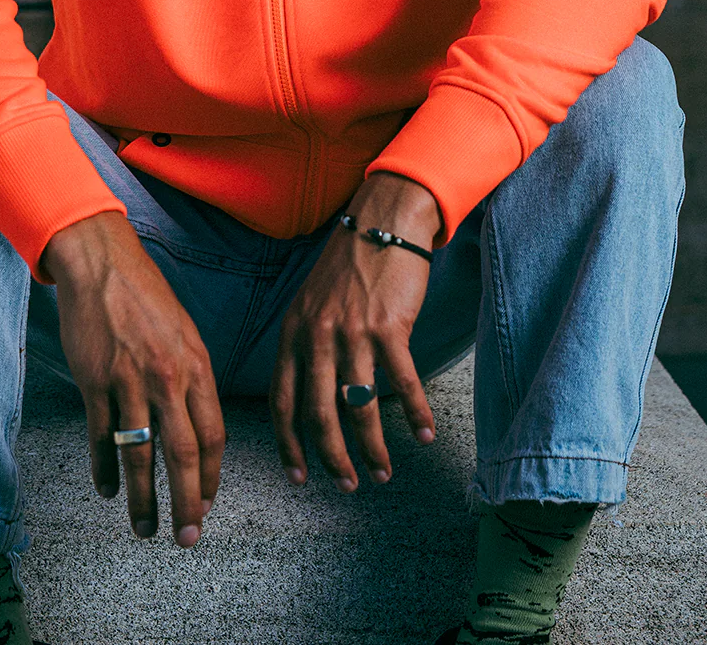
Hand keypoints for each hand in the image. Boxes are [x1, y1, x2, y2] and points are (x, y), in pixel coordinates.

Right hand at [42, 212, 226, 546]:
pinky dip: (105, 469)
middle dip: (187, 504)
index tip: (208, 503)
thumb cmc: (146, 297)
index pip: (214, 435)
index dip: (212, 477)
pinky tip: (108, 489)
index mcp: (196, 365)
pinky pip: (101, 437)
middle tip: (187, 537)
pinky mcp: (94, 381)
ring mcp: (129, 380)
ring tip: (144, 527)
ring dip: (143, 499)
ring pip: (140, 454)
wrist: (102, 263)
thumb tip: (198, 426)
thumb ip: (193, 378)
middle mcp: (168, 376)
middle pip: (183, 454)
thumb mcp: (185, 332)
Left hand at [269, 174, 440, 491]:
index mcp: (293, 331)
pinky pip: (401, 381)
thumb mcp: (311, 300)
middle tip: (348, 485)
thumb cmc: (350, 264)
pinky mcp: (389, 326)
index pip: (282, 400)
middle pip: (318, 413)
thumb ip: (307, 343)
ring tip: (384, 472)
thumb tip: (311, 395)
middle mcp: (317, 334)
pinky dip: (414, 413)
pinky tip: (424, 434)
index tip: (298, 476)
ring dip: (372, 447)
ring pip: (357, 404)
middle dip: (332, 458)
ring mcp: (352, 330)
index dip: (289, 444)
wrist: (383, 220)